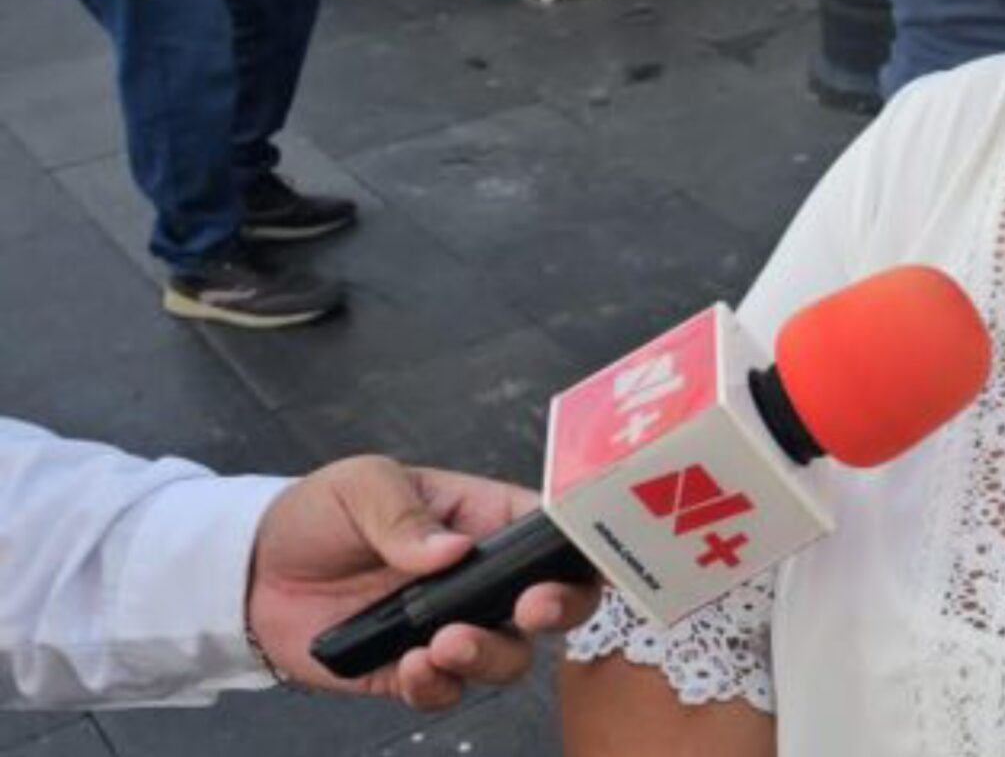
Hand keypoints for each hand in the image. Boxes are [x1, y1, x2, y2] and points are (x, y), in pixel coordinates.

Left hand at [244, 456, 599, 710]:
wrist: (249, 574)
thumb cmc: (319, 514)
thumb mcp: (361, 486)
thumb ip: (404, 515)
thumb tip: (451, 550)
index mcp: (483, 521)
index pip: (552, 534)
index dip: (580, 549)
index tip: (574, 562)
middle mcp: (480, 580)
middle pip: (555, 603)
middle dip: (560, 610)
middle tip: (531, 610)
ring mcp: (451, 629)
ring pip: (508, 656)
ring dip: (489, 655)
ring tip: (444, 643)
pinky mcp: (410, 672)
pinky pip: (445, 692)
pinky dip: (436, 686)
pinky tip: (410, 666)